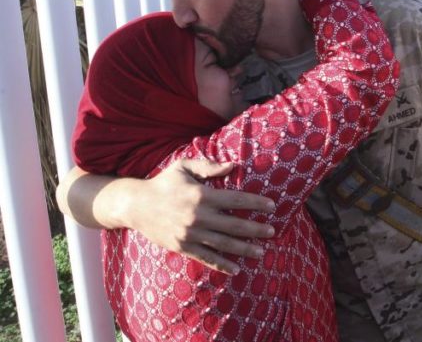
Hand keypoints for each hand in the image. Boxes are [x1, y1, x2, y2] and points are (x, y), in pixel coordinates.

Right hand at [126, 159, 275, 273]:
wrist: (135, 205)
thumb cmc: (163, 182)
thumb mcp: (184, 167)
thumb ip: (209, 166)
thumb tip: (233, 166)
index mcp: (202, 195)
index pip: (237, 199)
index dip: (256, 203)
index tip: (272, 206)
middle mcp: (198, 216)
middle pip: (235, 224)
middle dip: (256, 229)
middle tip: (272, 231)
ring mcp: (190, 234)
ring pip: (224, 244)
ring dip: (244, 249)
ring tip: (261, 252)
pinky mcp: (183, 247)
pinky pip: (206, 257)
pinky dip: (222, 264)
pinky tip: (236, 268)